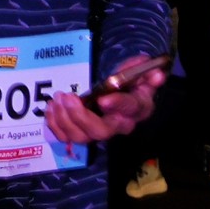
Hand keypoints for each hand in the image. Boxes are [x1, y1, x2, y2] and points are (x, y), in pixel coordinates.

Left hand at [46, 56, 164, 146]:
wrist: (120, 93)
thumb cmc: (130, 83)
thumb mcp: (139, 73)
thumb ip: (144, 71)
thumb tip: (157, 74)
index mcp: (136, 108)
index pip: (128, 109)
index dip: (117, 105)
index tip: (103, 99)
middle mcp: (118, 125)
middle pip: (100, 131)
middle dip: (80, 116)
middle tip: (69, 97)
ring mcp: (98, 131)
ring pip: (80, 136)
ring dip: (64, 119)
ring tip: (58, 99)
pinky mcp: (81, 133)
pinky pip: (65, 137)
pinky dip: (55, 124)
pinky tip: (52, 107)